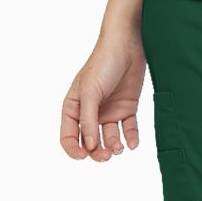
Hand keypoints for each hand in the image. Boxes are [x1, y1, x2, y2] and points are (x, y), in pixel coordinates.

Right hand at [60, 33, 145, 161]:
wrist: (127, 44)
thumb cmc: (103, 63)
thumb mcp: (91, 91)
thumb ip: (89, 119)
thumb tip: (90, 146)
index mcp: (75, 108)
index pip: (69, 136)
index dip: (74, 149)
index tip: (84, 156)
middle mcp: (91, 112)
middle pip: (91, 141)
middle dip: (97, 152)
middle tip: (106, 155)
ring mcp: (110, 110)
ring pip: (109, 137)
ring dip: (113, 146)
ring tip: (119, 148)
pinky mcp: (127, 107)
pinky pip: (128, 128)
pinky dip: (130, 138)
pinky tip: (133, 144)